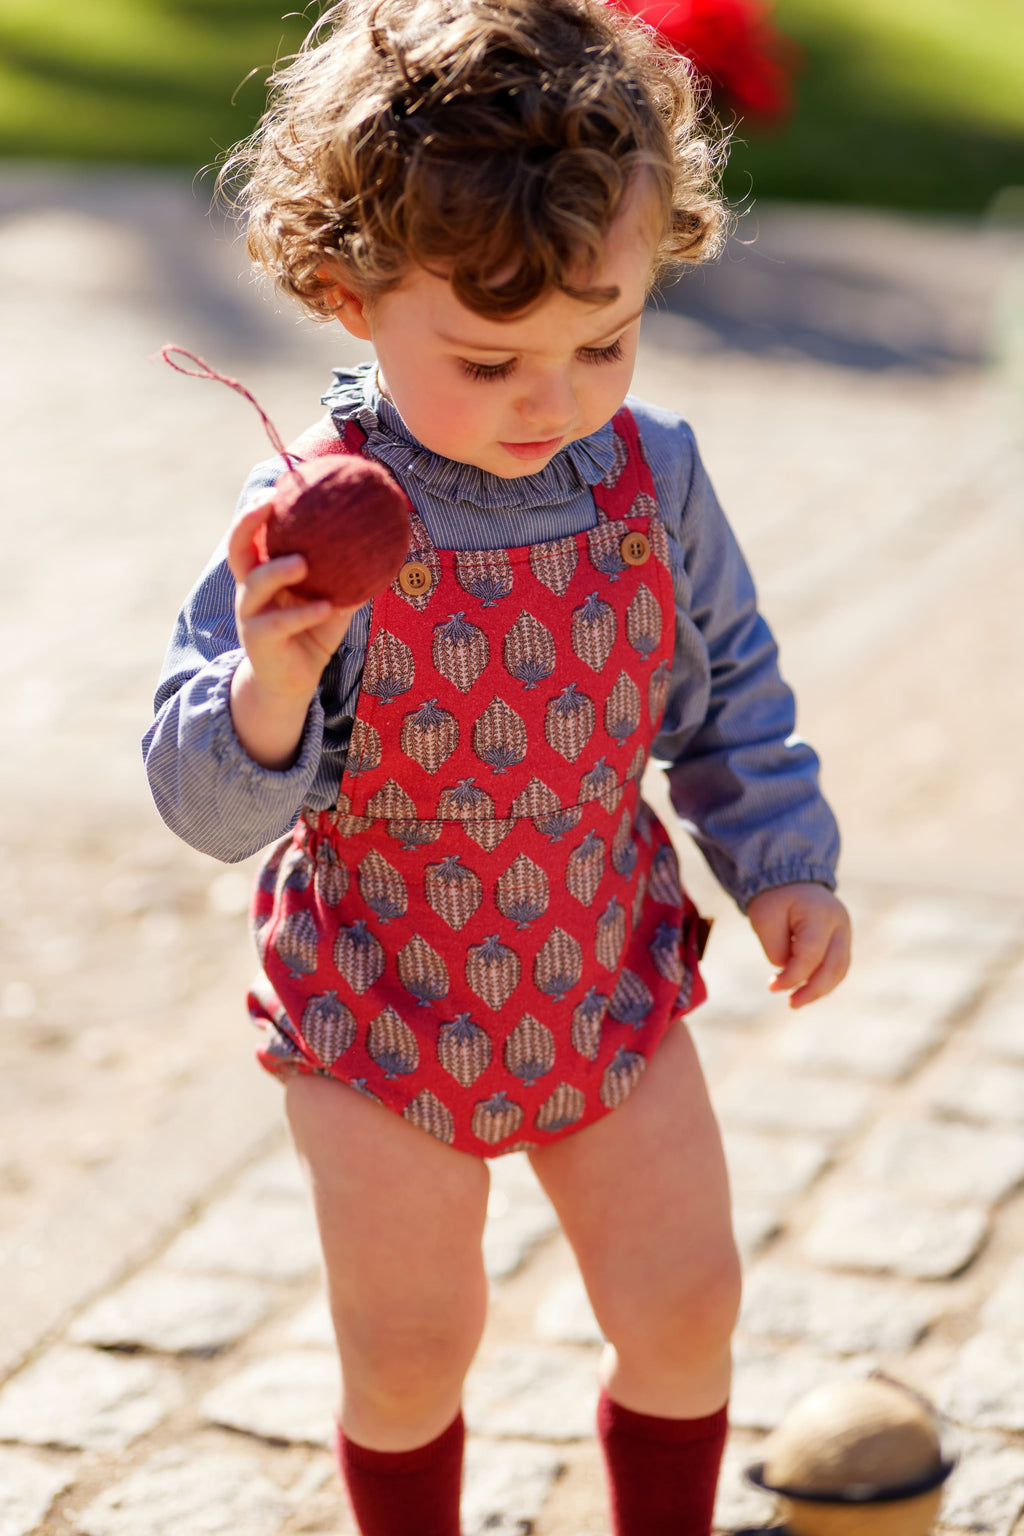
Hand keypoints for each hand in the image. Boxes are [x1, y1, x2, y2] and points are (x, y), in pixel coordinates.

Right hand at [227, 500, 356, 702]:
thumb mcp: (333, 602)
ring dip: (276, 571)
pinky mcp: (259, 641)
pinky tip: (327, 606)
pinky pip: (277, 624)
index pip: (252, 535)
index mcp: (263, 575)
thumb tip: (385, 548)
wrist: (292, 682)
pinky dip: (302, 614)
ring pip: (253, 586)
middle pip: (237, 550)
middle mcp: (250, 590)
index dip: (257, 509)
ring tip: (302, 562)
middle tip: (270, 504)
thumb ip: (349, 578)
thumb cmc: (313, 634)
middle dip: (247, 523)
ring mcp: (250, 615)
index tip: (277, 486)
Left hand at [746, 883, 850, 1007]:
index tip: (772, 986)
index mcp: (821, 914)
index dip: (792, 976)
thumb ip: (777, 948)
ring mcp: (845, 932)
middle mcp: (840, 924)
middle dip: (813, 990)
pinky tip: (804, 990)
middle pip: (835, 966)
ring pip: (840, 970)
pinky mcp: (842, 940)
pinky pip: (837, 967)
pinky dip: (822, 981)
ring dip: (819, 989)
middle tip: (791, 1004)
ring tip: (796, 1001)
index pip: (811, 955)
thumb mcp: (765, 918)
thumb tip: (789, 972)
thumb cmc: (774, 898)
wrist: (790, 879)